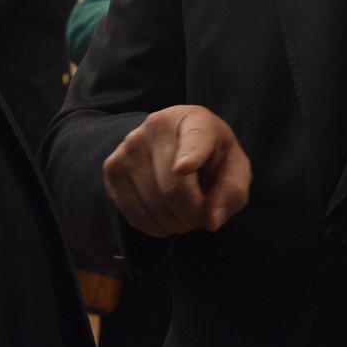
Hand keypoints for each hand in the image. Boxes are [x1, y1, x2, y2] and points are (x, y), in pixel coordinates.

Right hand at [102, 105, 251, 236]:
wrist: (175, 147)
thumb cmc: (211, 158)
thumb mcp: (234, 169)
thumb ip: (231, 192)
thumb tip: (211, 221)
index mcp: (194, 120)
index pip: (194, 140)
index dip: (190, 156)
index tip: (184, 168)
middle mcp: (156, 126)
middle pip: (174, 189)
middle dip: (193, 216)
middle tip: (201, 216)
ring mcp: (129, 146)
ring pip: (153, 207)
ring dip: (174, 224)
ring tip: (184, 213)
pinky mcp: (112, 168)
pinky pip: (134, 215)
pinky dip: (155, 227)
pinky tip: (164, 214)